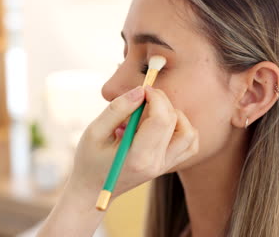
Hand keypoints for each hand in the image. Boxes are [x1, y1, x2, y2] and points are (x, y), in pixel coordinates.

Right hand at [68, 85, 198, 200]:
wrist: (92, 190)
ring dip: (175, 115)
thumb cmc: (88, 160)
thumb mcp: (94, 131)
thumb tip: (140, 91)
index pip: (161, 120)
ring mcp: (163, 166)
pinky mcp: (166, 166)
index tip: (142, 89)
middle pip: (174, 122)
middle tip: (144, 95)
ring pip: (188, 133)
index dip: (156, 97)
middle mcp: (155, 163)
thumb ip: (117, 109)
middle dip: (162, 100)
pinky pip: (189, 145)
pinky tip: (163, 125)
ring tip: (153, 112)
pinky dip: (183, 129)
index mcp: (137, 157)